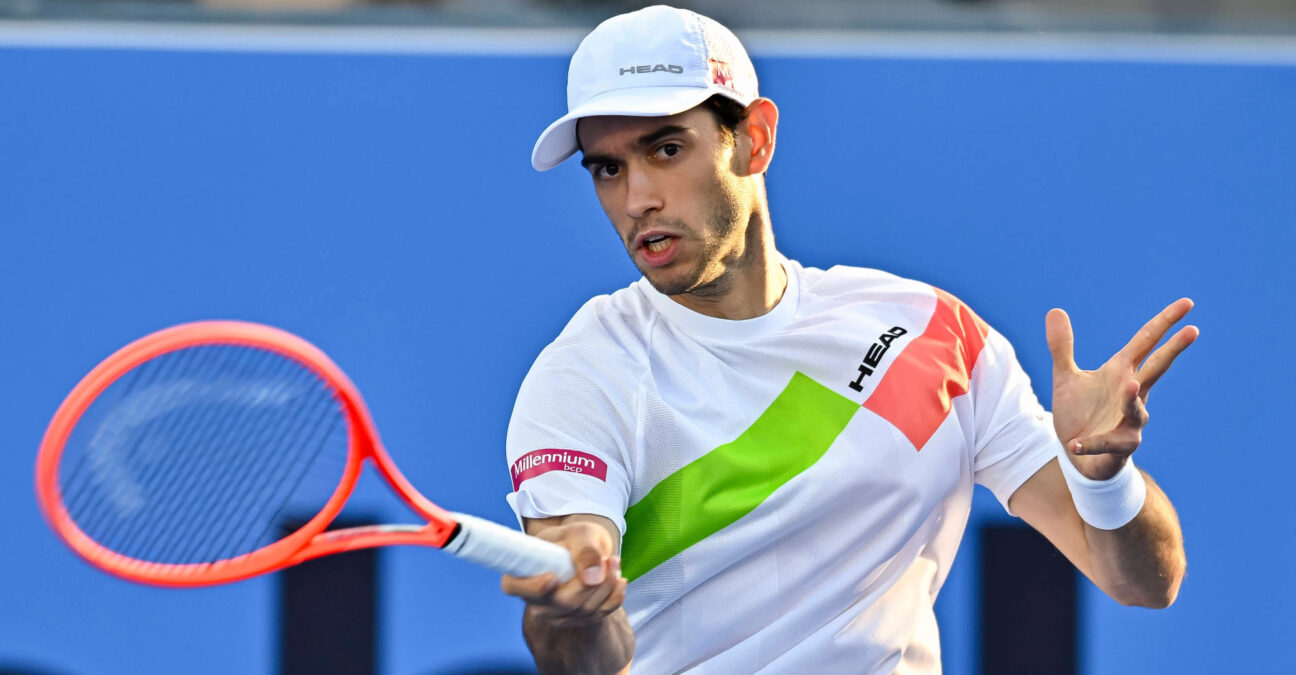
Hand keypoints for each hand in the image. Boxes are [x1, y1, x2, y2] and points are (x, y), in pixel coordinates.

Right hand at [500, 521, 626, 627]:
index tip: (552, 579)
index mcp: (523, 572)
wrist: (587, 549)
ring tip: (614, 562)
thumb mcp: (582, 533)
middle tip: (610, 558)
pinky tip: (619, 581)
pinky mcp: (577, 620)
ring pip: (585, 610)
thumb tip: (592, 577)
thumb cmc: (576, 538)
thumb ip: (586, 551)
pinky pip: (599, 616)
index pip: (514, 586)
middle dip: (592, 582)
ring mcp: (556, 613)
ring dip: (607, 586)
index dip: (531, 587)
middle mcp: (536, 599)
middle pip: (563, 602)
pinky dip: (614, 598)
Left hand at [1046, 298, 1198, 480]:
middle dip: (1173, 350)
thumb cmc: (1079, 412)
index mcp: (1120, 372)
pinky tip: (1074, 444)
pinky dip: (1090, 443)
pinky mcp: (1118, 447)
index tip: (1187, 303)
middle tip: (1193, 330)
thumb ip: (1062, 347)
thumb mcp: (1065, 377)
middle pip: (1156, 368)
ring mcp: (1129, 421)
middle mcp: (1132, 394)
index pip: (1146, 342)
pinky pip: (1106, 444)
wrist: (1078, 455)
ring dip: (1132, 398)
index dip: (1164, 322)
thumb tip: (1055, 310)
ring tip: (1128, 383)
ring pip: (1137, 408)